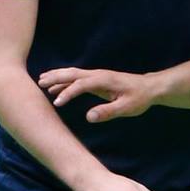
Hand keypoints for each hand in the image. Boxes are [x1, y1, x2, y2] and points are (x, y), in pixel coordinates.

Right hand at [38, 66, 157, 121]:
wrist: (150, 88)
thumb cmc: (139, 98)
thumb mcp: (127, 107)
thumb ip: (108, 112)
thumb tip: (89, 117)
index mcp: (104, 80)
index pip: (80, 84)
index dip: (67, 93)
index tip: (56, 103)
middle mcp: (98, 75)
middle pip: (72, 73)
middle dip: (55, 77)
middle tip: (39, 83)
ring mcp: (97, 76)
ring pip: (73, 73)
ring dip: (57, 76)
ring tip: (41, 81)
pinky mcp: (97, 79)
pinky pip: (77, 78)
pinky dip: (64, 80)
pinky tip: (55, 88)